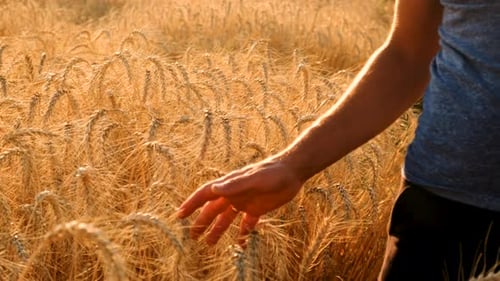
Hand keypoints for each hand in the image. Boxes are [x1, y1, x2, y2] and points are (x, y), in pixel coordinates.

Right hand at [176, 157, 303, 244]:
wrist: (292, 171)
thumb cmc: (273, 172)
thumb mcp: (254, 178)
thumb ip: (235, 184)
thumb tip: (214, 189)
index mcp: (230, 186)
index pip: (205, 194)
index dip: (191, 204)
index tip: (180, 215)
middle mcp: (234, 194)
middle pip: (212, 210)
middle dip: (201, 222)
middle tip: (191, 236)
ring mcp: (245, 202)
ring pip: (226, 218)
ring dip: (217, 230)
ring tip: (208, 244)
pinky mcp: (257, 209)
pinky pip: (246, 224)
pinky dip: (242, 234)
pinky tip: (240, 244)